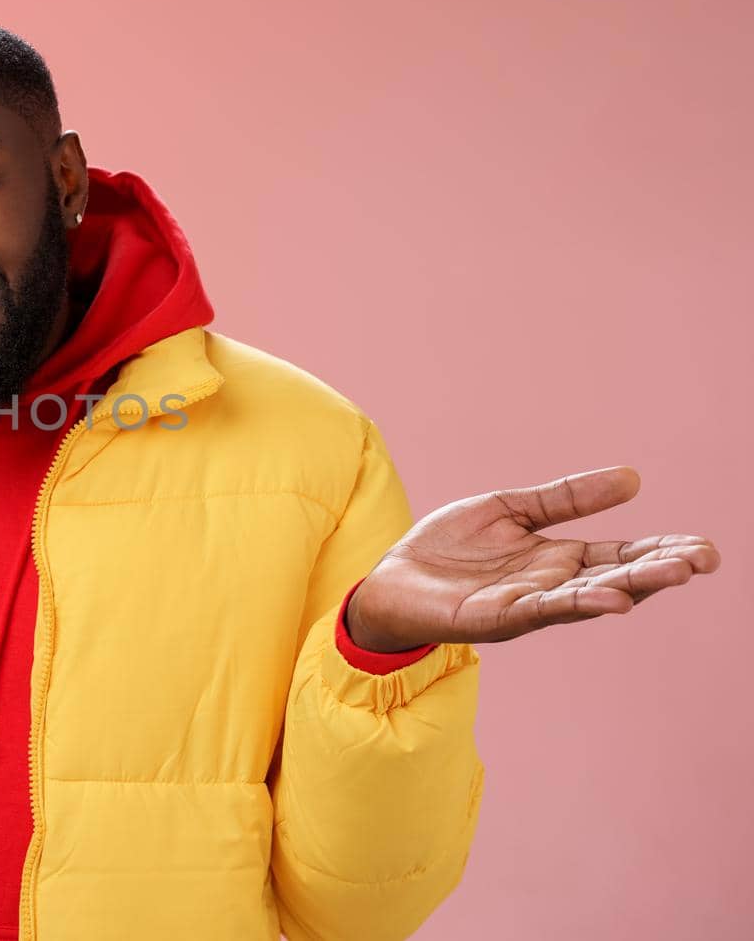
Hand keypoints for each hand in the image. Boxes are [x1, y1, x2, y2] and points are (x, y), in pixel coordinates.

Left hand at [346, 466, 719, 651]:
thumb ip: (564, 497)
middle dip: (660, 569)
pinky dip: (577, 604)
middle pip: (616, 577)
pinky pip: (542, 610)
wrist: (391, 579)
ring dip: (631, 586)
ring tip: (672, 574)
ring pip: (587, 596)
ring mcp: (526, 604)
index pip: (621, 554)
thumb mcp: (510, 508)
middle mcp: (550, 585)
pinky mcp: (495, 617)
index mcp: (557, 559)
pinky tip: (609, 598)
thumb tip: (633, 478)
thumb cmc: (448, 549)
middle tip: (704, 560)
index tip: (702, 547)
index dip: (660, 550)